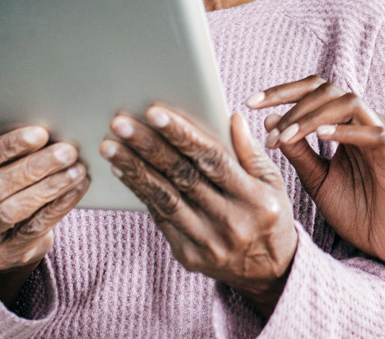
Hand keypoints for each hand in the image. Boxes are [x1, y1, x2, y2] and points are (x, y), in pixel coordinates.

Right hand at [0, 103, 88, 305]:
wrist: (1, 243)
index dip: (7, 147)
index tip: (40, 133)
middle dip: (35, 167)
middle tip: (68, 150)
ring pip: (13, 210)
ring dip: (49, 186)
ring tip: (77, 168)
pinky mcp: (3, 256)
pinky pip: (34, 229)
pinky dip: (58, 206)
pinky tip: (77, 188)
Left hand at [100, 107, 296, 317]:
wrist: (268, 272)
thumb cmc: (270, 216)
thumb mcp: (273, 182)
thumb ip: (251, 151)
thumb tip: (232, 117)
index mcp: (255, 199)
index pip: (213, 160)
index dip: (182, 135)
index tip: (155, 112)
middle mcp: (230, 222)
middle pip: (183, 177)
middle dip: (148, 147)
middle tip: (121, 123)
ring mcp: (207, 242)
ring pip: (164, 198)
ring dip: (134, 169)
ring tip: (110, 146)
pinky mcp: (188, 255)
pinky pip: (160, 217)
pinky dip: (140, 191)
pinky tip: (123, 171)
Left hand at [250, 77, 384, 269]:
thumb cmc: (356, 210)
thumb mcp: (316, 179)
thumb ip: (297, 152)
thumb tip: (269, 120)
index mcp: (347, 124)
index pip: (314, 91)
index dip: (282, 92)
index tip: (250, 102)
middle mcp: (365, 122)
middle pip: (329, 90)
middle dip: (293, 103)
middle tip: (268, 130)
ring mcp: (381, 136)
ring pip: (349, 103)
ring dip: (312, 117)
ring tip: (286, 137)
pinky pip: (372, 134)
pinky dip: (345, 131)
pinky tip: (320, 137)